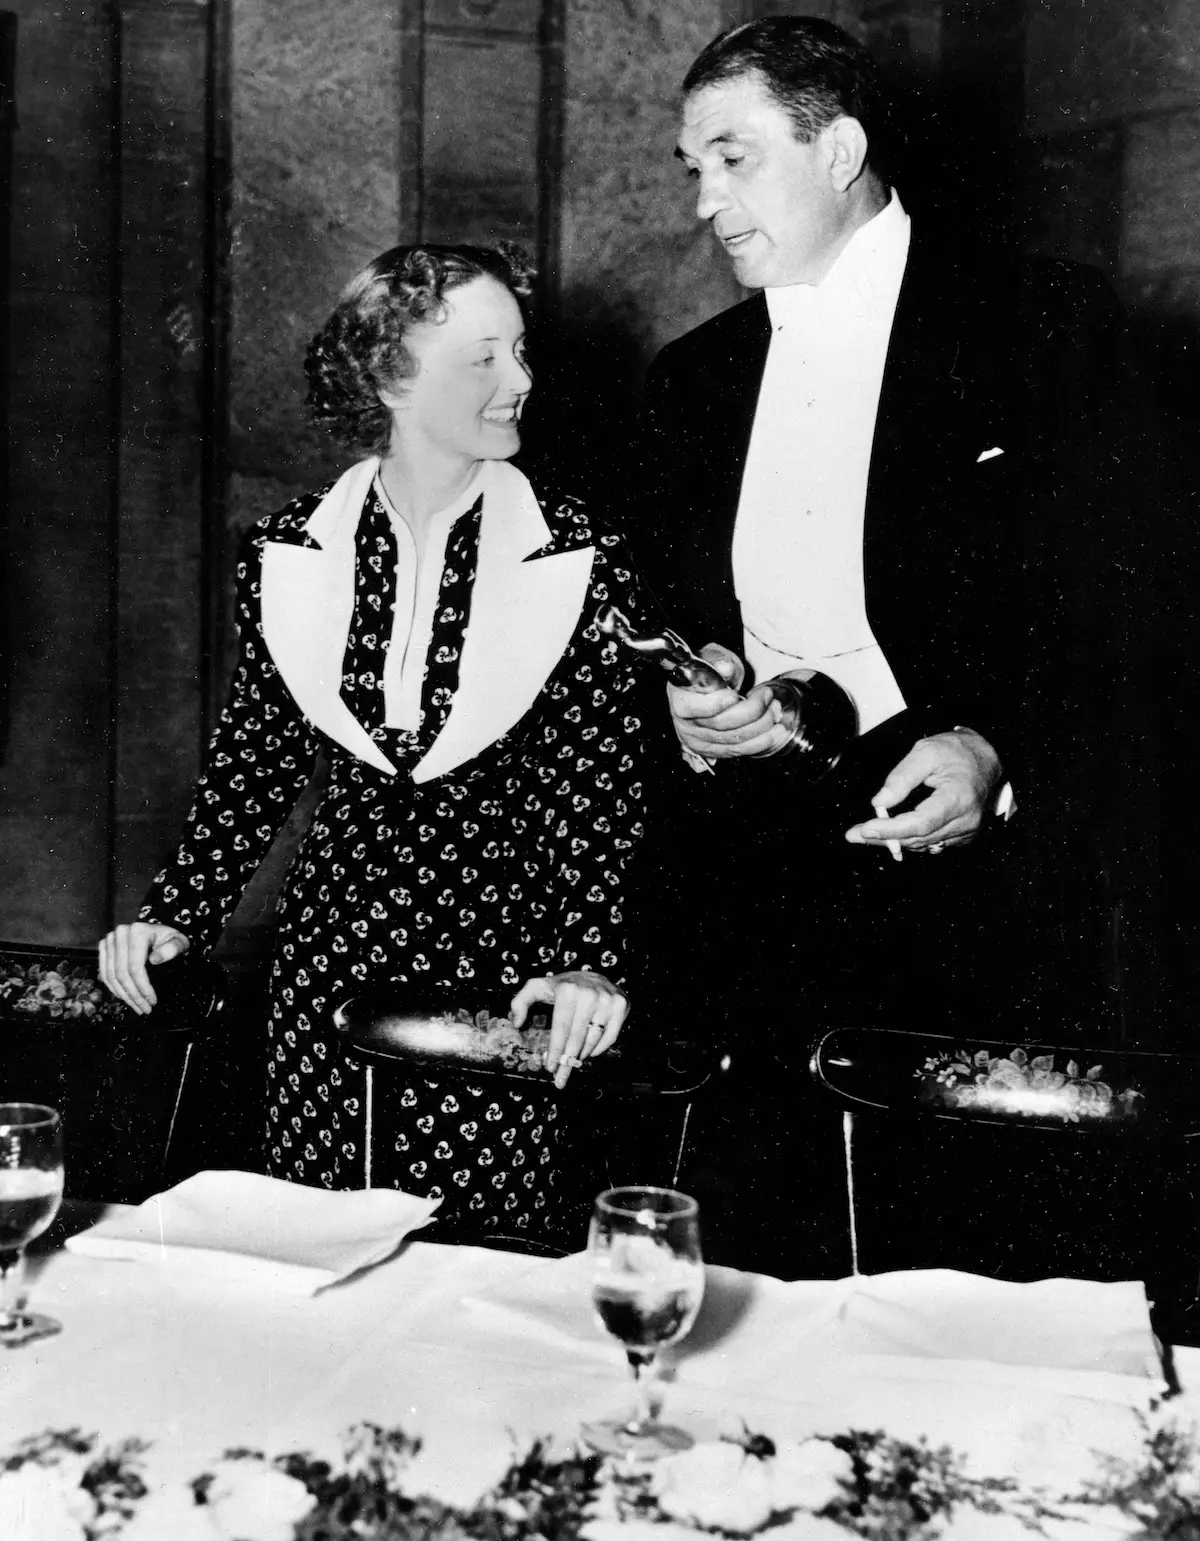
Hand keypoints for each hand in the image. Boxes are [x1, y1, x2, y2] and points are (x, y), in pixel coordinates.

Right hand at [97, 923, 190, 1014]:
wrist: (158, 932)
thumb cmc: (170, 939)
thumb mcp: (179, 942)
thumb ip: (172, 948)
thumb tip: (154, 960)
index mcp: (137, 931)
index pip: (135, 967)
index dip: (142, 988)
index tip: (152, 1001)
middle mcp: (119, 933)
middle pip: (121, 973)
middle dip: (133, 995)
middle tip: (144, 1009)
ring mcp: (109, 940)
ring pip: (111, 975)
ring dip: (123, 995)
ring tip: (137, 1007)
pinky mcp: (103, 947)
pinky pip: (104, 972)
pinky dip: (113, 987)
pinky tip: (125, 997)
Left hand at [510, 971, 628, 1088]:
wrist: (593, 975)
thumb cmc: (562, 987)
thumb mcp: (537, 987)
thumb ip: (520, 1002)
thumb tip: (516, 1023)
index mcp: (568, 990)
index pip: (561, 1028)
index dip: (555, 1051)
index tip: (549, 1067)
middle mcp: (589, 994)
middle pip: (576, 1038)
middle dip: (567, 1062)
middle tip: (560, 1079)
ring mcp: (607, 1000)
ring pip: (592, 1040)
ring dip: (581, 1056)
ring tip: (572, 1064)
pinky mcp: (620, 1005)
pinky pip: (609, 1037)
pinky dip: (598, 1049)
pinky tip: (588, 1053)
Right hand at [667, 644, 790, 760]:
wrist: (708, 689)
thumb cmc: (709, 672)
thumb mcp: (712, 657)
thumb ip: (718, 659)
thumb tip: (726, 667)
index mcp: (680, 699)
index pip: (694, 708)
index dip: (716, 704)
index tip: (735, 694)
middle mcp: (686, 724)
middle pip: (721, 724)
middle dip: (752, 710)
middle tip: (767, 695)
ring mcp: (700, 741)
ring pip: (735, 739)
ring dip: (762, 725)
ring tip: (775, 709)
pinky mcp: (715, 751)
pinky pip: (740, 751)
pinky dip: (762, 742)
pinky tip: (775, 730)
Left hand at [844, 729, 1001, 854]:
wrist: (986, 757)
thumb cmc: (957, 752)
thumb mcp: (926, 752)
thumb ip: (901, 778)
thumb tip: (879, 802)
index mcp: (958, 798)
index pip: (920, 823)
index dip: (890, 829)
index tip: (864, 828)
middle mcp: (966, 820)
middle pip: (918, 839)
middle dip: (883, 838)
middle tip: (854, 835)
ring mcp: (966, 831)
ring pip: (923, 845)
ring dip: (893, 841)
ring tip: (865, 834)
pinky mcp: (964, 836)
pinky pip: (932, 844)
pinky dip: (910, 841)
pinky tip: (891, 835)